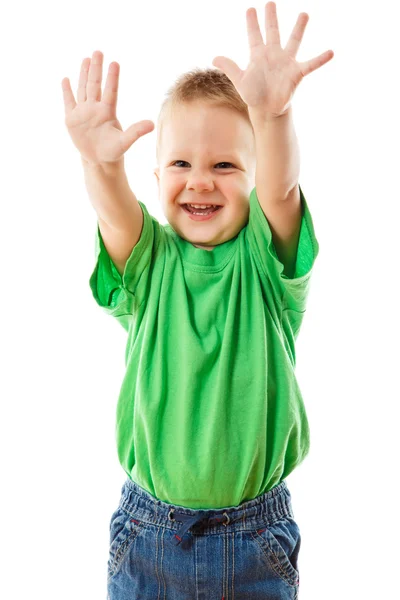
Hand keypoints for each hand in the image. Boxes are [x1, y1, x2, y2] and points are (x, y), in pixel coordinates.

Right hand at [62, 51, 153, 164]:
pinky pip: (69, 102)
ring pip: (83, 89)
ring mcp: (83, 112)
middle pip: (95, 85)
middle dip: (96, 69)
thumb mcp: (125, 142)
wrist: (98, 159)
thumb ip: (136, 132)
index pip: (111, 91)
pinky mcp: (72, 119)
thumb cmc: (113, 150)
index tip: (115, 63)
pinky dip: (67, 91)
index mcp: (108, 112)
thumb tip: (152, 124)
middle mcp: (96, 108)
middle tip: (98, 51)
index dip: (112, 78)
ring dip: (84, 74)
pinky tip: (66, 79)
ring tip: (86, 59)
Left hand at [212, 2, 333, 116]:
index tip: (250, 9)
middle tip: (270, 3)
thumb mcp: (239, 80)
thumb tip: (214, 58)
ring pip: (294, 41)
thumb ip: (229, 67)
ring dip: (299, 28)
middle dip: (272, 18)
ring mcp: (286, 62)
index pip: (254, 36)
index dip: (252, 23)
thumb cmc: (253, 95)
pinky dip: (321, 59)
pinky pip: (311, 64)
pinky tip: (331, 52)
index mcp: (258, 56)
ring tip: (304, 14)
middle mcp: (273, 55)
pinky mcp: (297, 73)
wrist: (267, 110)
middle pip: (273, 32)